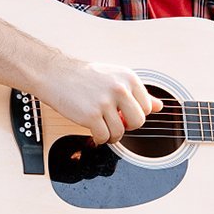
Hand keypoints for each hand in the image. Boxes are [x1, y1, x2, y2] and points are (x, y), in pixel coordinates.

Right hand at [37, 58, 162, 144]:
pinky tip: (93, 130)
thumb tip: (159, 106)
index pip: (147, 107)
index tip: (124, 113)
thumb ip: (137, 92)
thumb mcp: (114, 77)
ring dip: (111, 135)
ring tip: (102, 127)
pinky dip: (99, 138)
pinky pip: (104, 137)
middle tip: (115, 122)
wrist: (55, 74)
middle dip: (127, 126)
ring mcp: (105, 102)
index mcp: (128, 77)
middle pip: (138, 122)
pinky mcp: (91, 115)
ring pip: (120, 132)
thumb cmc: (83, 76)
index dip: (135, 114)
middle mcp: (119, 88)